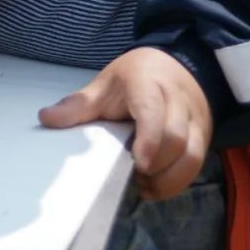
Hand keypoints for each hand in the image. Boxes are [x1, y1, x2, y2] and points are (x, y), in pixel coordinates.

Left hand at [38, 48, 212, 200]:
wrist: (177, 65)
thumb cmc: (134, 79)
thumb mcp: (104, 85)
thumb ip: (78, 105)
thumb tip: (45, 118)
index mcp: (148, 83)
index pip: (153, 110)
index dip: (149, 138)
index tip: (139, 163)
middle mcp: (178, 100)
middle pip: (177, 138)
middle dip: (156, 166)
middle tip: (133, 174)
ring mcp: (195, 118)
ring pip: (192, 155)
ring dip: (168, 180)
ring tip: (144, 184)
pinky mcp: (204, 135)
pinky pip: (197, 164)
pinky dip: (177, 182)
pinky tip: (156, 185)